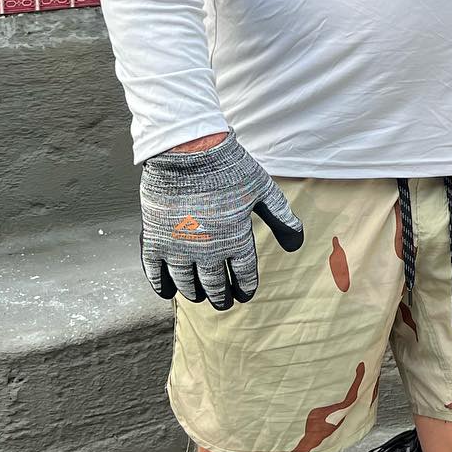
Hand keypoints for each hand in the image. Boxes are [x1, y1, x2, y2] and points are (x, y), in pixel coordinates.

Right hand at [140, 131, 303, 308]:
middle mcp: (206, 250)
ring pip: (187, 283)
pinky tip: (169, 292)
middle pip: (215, 285)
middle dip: (222, 296)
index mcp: (235, 240)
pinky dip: (162, 285)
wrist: (186, 150)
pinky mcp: (154, 238)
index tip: (245, 293)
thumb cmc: (228, 167)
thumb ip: (281, 217)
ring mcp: (178, 247)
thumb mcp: (262, 189)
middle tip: (224, 302)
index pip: (244, 275)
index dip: (246, 287)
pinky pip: (156, 272)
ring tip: (200, 296)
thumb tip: (296, 243)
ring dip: (195, 293)